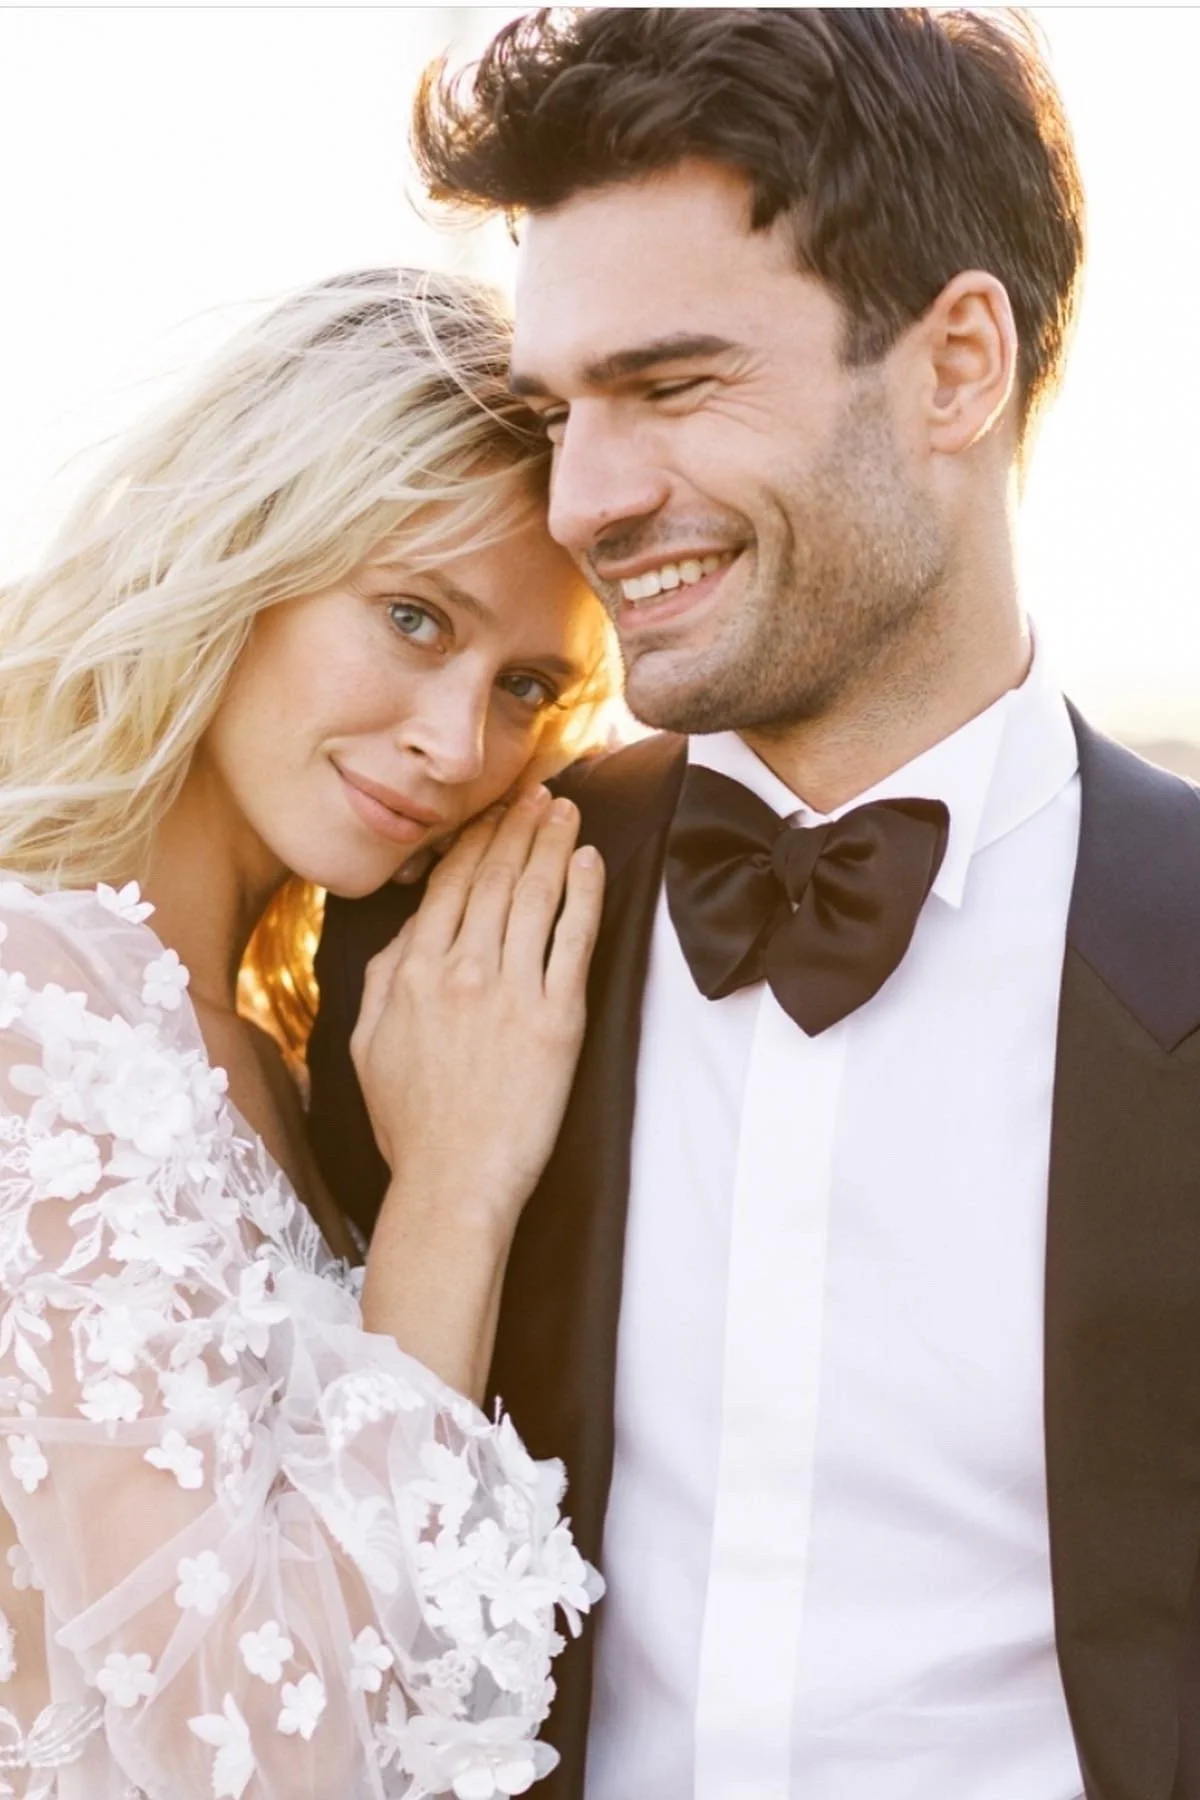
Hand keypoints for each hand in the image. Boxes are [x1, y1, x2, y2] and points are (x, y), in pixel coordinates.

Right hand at [351, 786, 604, 1230]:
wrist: (453, 1180)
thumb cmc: (411, 1123)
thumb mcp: (367, 1043)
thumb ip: (383, 979)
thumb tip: (404, 935)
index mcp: (411, 972)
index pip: (449, 885)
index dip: (476, 840)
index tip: (494, 812)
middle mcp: (459, 970)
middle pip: (495, 878)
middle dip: (518, 826)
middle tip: (539, 791)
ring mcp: (509, 992)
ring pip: (534, 897)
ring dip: (552, 844)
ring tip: (566, 811)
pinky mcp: (554, 1019)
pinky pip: (572, 941)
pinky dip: (584, 895)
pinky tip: (591, 863)